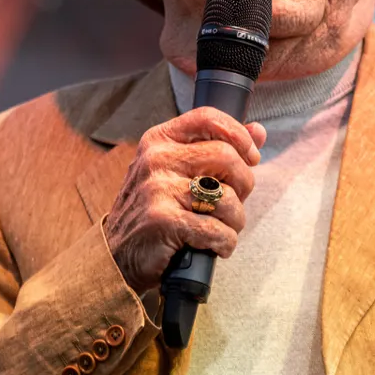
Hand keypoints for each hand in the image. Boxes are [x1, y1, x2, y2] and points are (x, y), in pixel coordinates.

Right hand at [104, 108, 266, 292]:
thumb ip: (216, 148)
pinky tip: (213, 246)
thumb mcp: (176, 171)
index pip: (208, 118)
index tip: (251, 156)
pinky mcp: (163, 221)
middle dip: (244, 185)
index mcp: (159, 140)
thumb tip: (258, 131)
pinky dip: (224, 243)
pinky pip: (218, 230)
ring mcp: (158, 189)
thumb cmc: (153, 211)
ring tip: (221, 228)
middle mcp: (156, 159)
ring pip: (228, 197)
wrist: (116, 256)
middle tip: (235, 203)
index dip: (239, 135)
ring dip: (235, 220)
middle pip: (227, 157)